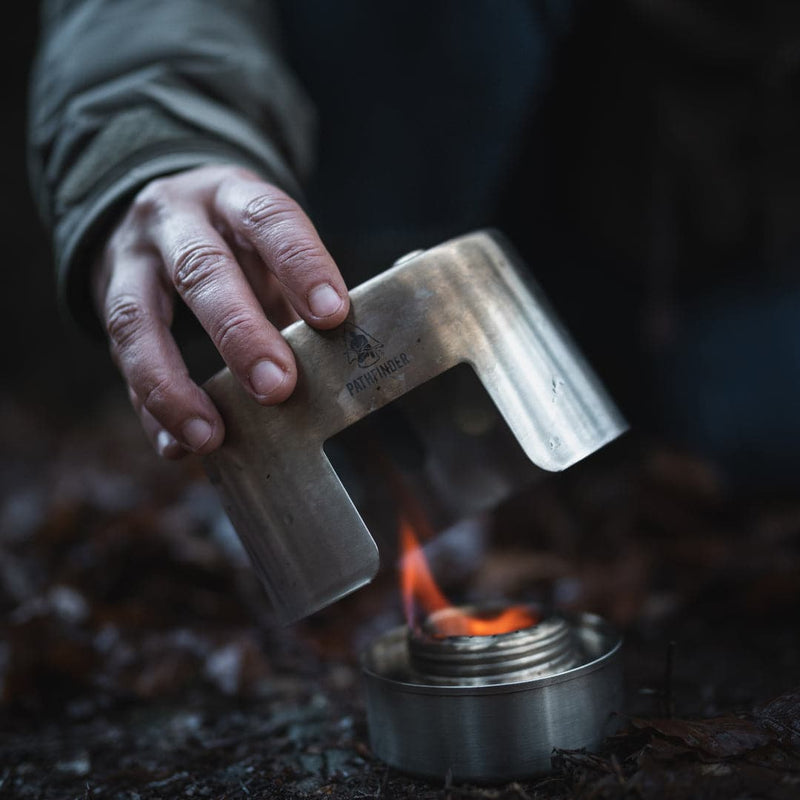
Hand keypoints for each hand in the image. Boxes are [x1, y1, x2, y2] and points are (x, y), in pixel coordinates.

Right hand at [92, 164, 349, 458]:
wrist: (158, 212)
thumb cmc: (235, 239)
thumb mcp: (267, 242)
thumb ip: (297, 290)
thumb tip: (342, 361)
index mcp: (230, 197)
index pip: (266, 218)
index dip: (300, 265)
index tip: (332, 315)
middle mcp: (174, 221)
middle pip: (199, 270)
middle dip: (239, 333)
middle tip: (277, 387)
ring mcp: (131, 262)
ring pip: (136, 320)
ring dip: (173, 386)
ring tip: (210, 435)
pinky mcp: (106, 306)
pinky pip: (121, 362)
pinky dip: (149, 408)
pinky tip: (177, 446)